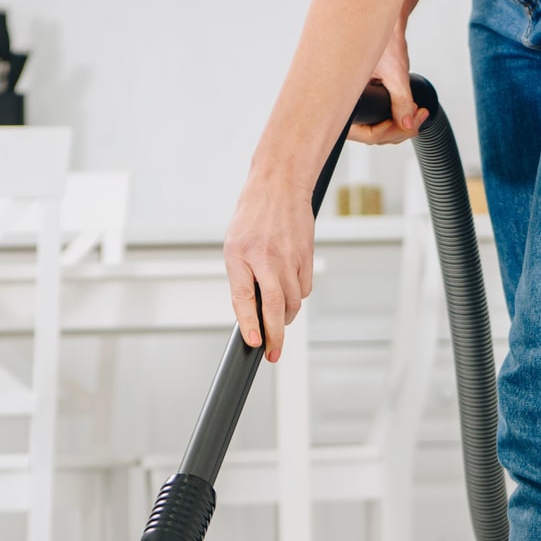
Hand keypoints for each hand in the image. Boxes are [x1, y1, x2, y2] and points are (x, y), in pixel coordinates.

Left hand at [224, 170, 314, 361]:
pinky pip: (304, 288)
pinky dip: (297, 296)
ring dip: (287, 316)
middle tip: (274, 354)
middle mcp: (264, 257)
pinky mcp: (305, 256)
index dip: (250, 323)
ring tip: (279, 319)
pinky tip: (290, 287)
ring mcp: (288, 257)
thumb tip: (251, 313)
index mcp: (239, 254)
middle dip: (275, 335)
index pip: (244, 297)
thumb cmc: (253, 217)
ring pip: (293, 301)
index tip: (255, 342)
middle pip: (274, 305)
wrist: (279, 185)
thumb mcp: (235, 245)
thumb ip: (241, 278)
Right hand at [348, 23, 427, 145]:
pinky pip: (381, 119)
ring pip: (379, 129)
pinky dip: (399, 117)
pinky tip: (412, 110)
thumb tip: (408, 125)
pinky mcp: (367, 100)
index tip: (407, 123)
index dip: (389, 132)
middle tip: (418, 117)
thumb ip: (401, 100)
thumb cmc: (382, 38)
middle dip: (400, 129)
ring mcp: (358, 104)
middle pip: (374, 135)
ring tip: (418, 112)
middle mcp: (348, 104)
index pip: (365, 133)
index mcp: (343, 98)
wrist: (386, 22)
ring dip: (401, 125)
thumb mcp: (395, 71)